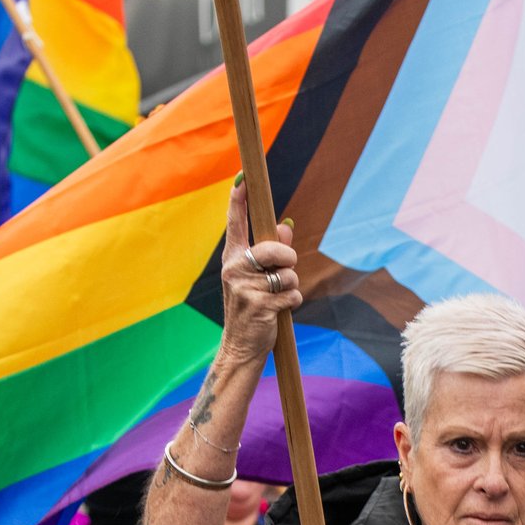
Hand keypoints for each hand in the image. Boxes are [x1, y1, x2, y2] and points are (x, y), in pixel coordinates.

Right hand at [219, 180, 300, 368]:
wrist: (241, 346)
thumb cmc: (252, 307)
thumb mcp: (257, 278)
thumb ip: (273, 251)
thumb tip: (288, 225)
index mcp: (232, 258)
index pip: (235, 224)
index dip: (239, 200)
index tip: (242, 178)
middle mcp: (234, 269)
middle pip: (274, 249)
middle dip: (288, 260)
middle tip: (283, 273)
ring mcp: (244, 287)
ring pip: (287, 275)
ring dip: (290, 288)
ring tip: (275, 299)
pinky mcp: (258, 305)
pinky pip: (292, 295)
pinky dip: (292, 304)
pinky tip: (277, 313)